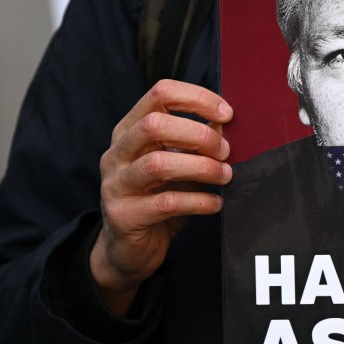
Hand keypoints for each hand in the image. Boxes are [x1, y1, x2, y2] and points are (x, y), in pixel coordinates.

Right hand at [95, 79, 233, 315]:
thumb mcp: (178, 164)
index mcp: (129, 130)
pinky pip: (166, 203)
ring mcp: (116, 184)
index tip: (227, 114)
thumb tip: (225, 122)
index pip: (159, 93)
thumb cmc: (158, 199)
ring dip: (201, 168)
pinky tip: (216, 204)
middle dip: (199, 135)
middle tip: (226, 152)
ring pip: (158, 164)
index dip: (197, 98)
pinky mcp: (123, 216)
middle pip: (154, 125)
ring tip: (225, 176)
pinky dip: (199, 201)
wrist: (129, 250)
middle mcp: (117, 153)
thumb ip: (197, 141)